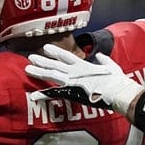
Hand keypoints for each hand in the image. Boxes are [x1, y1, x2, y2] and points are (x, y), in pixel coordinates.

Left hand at [25, 44, 144, 114]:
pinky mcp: (72, 92)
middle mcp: (75, 71)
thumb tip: (100, 56)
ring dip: (39, 72)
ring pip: (52, 75)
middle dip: (42, 61)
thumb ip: (104, 61)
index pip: (67, 56)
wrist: (118, 91)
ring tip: (27, 69)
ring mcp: (72, 81)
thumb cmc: (117, 81)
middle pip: (55, 65)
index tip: (46, 48)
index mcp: (84, 66)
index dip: (56, 52)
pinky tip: (34, 96)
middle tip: (30, 57)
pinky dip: (44, 95)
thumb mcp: (112, 67)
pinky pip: (54, 94)